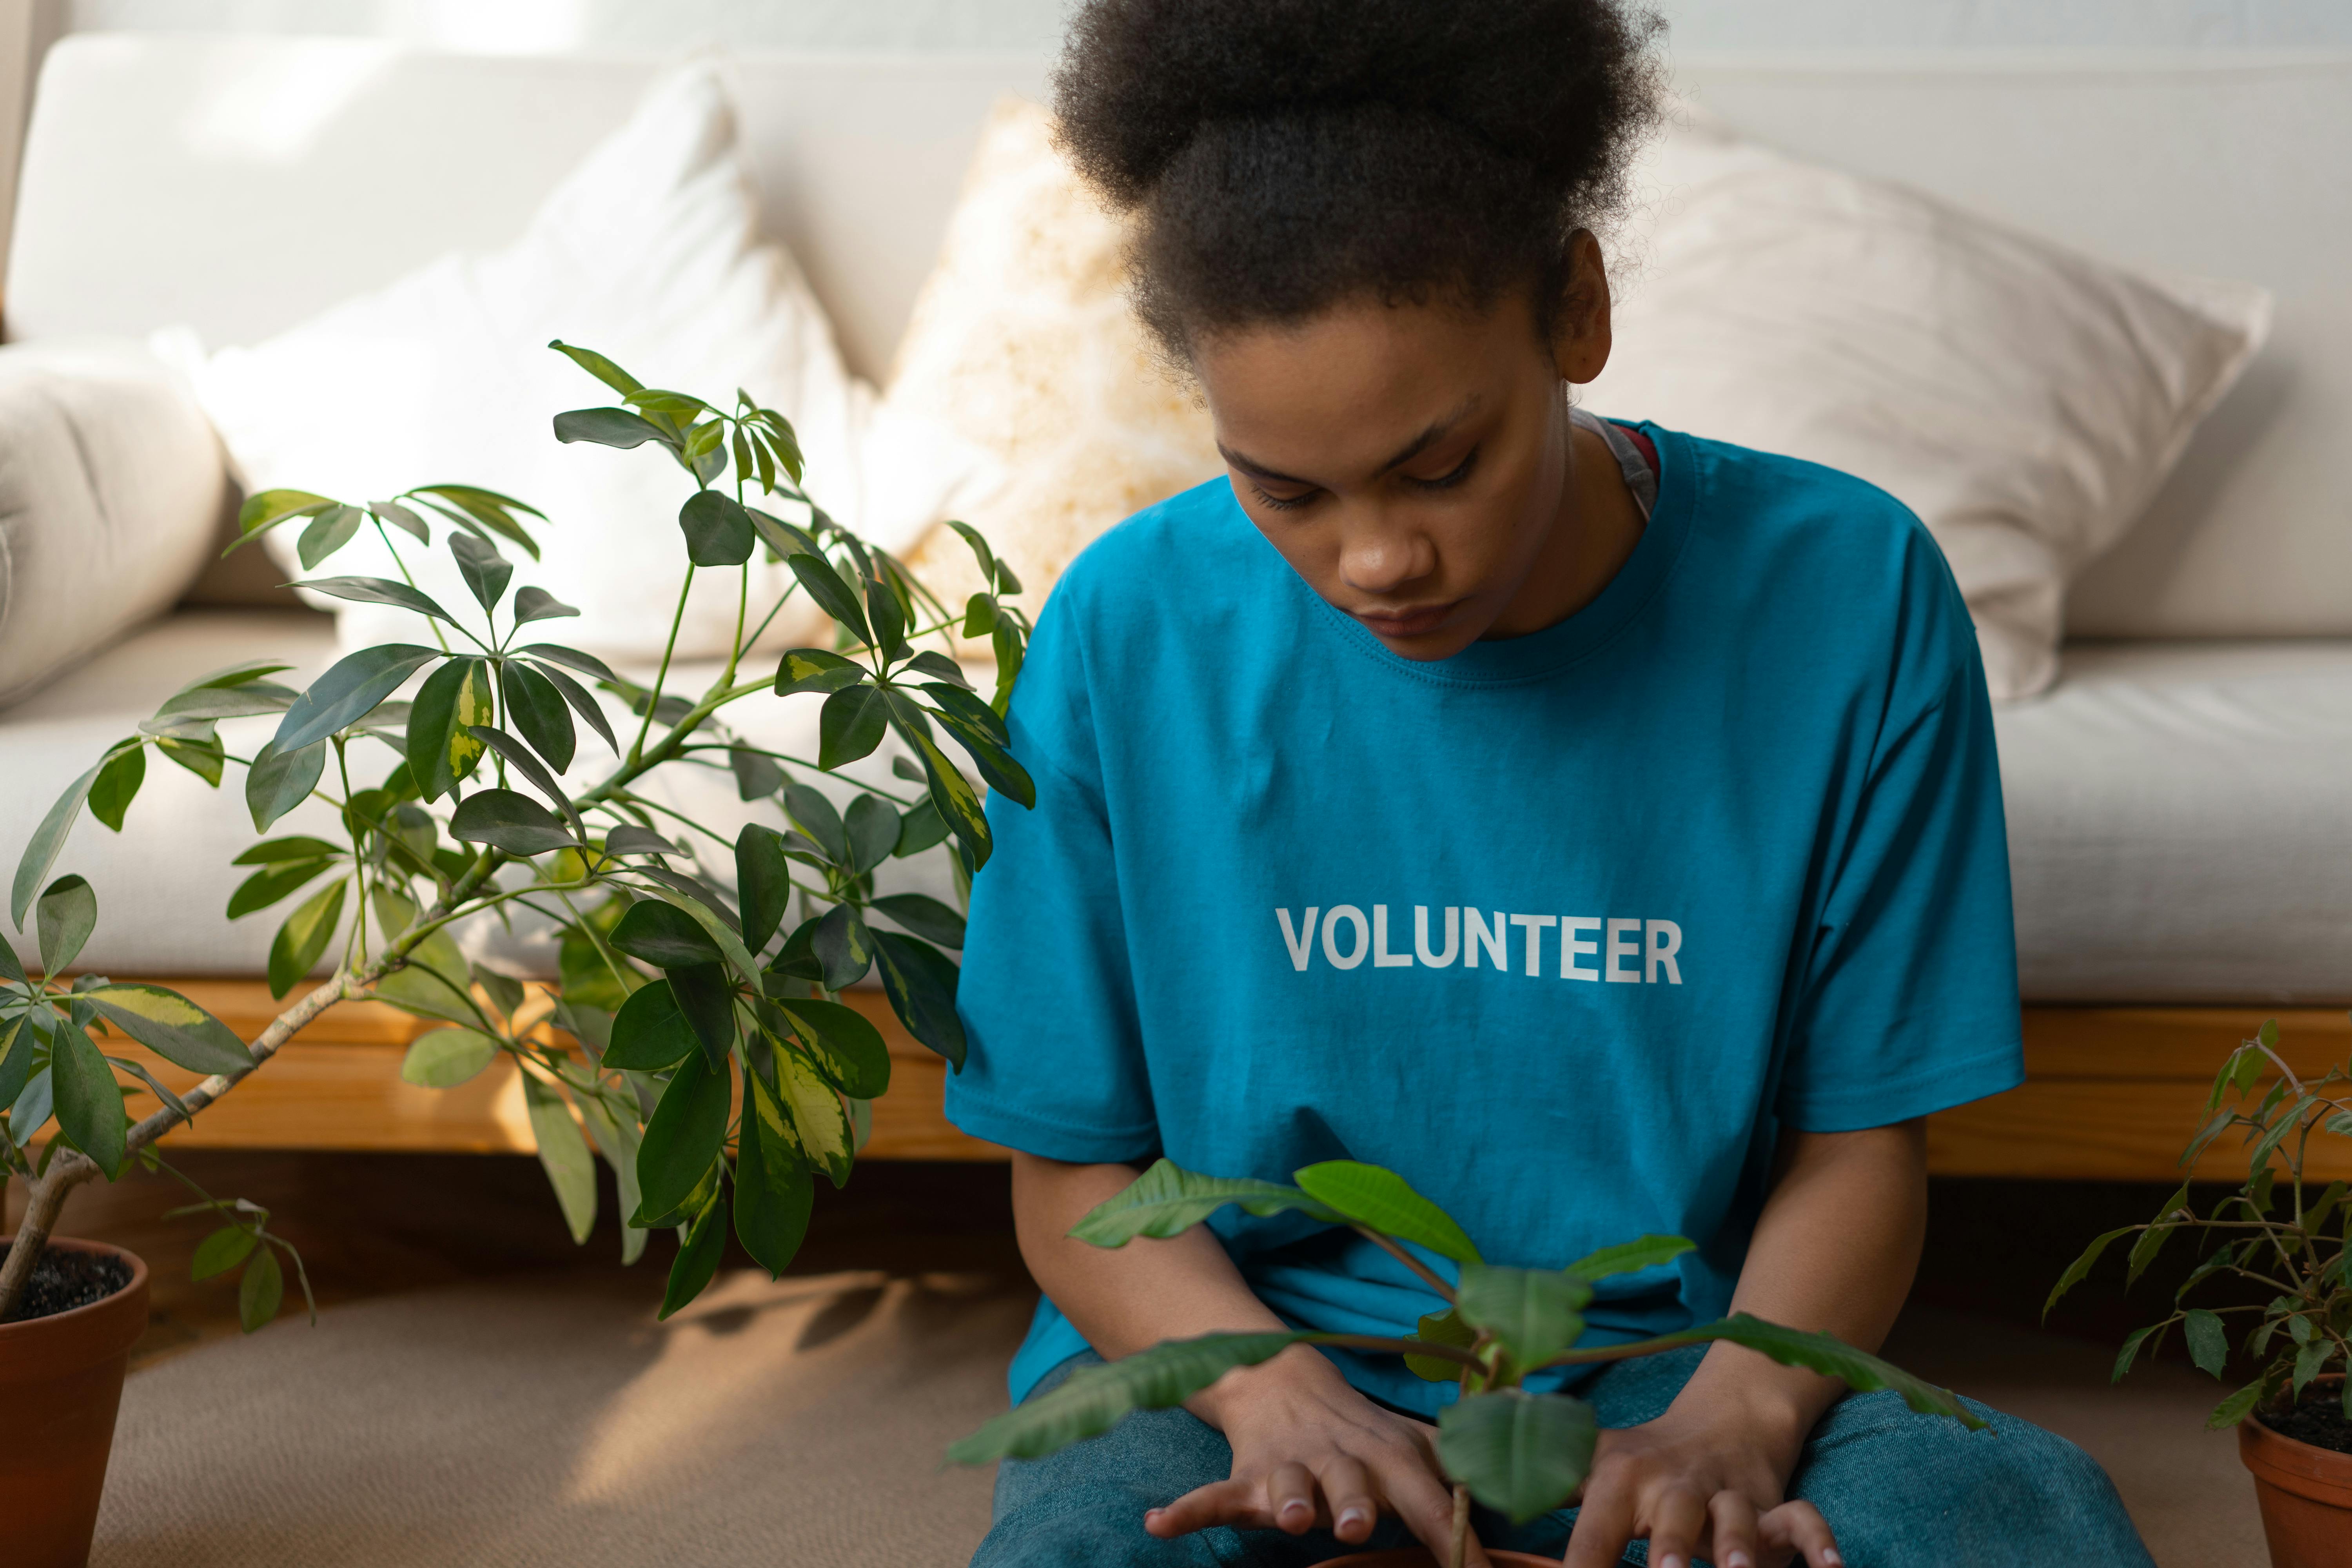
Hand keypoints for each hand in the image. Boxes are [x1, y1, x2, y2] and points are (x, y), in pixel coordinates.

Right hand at [1147, 1346, 1489, 1564]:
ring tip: (1285, 1517)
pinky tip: (1160, 1525)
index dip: (1454, 1539)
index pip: (1428, 1500)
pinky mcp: (1245, 1474)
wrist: (1285, 1379)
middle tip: (1358, 1527)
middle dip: (1353, 1506)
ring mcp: (1289, 1466)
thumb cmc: (1364, 1430)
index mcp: (1390, 1455)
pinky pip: (1212, 1494)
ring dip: (1286, 1500)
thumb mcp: (1417, 1441)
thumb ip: (1466, 1468)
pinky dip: (1186, 1510)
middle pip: (1350, 1484)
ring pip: (1287, 1484)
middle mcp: (1340, 1459)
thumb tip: (1555, 1484)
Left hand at [1564, 1395, 1837, 1567]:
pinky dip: (1819, 1542)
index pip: (1595, 1530)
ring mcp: (1729, 1496)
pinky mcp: (1773, 1505)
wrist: (1723, 1419)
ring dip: (1738, 1550)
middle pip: (1674, 1519)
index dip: (1581, 1564)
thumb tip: (1469, 1477)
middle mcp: (1676, 1488)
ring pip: (1739, 1521)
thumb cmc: (1641, 1458)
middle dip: (1669, 1549)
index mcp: (1622, 1480)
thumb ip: (1537, 1477)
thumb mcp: (1586, 1460)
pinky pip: (1804, 1520)